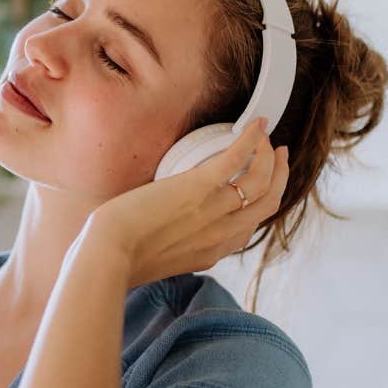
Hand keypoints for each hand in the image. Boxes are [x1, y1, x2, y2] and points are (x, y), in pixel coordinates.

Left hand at [89, 118, 289, 288]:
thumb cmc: (120, 257)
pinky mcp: (198, 187)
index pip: (250, 229)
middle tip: (277, 156)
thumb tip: (169, 235)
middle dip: (278, 177)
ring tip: (265, 138)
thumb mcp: (160, 262)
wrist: (108, 254)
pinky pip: (236, 158)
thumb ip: (176, 249)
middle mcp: (221, 234)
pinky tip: (255, 124)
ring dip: (268, 156)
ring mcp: (214, 211)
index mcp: (212, 253)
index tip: (260, 187)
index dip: (260, 205)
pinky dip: (251, 139)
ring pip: (260, 180)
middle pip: (267, 203)